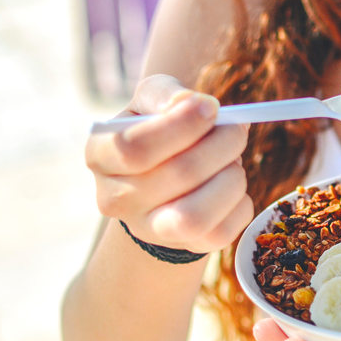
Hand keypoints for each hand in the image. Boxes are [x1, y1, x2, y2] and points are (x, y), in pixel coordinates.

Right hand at [85, 74, 252, 252]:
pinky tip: (232, 187)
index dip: (183, 125)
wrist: (163, 181)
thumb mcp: (151, 101)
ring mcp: (149, 229)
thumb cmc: (158, 131)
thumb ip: (165, 94)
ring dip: (231, 179)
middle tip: (237, 129)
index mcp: (100, 154)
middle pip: (179, 174)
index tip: (212, 107)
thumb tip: (193, 104)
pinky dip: (240, 204)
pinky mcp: (185, 246)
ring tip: (233, 162)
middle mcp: (115, 198)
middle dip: (223, 143)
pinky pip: (222, 233)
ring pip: (196, 216)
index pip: (134, 148)